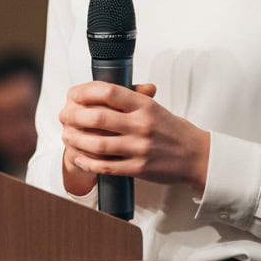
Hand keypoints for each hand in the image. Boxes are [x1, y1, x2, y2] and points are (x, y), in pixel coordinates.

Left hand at [59, 81, 209, 197]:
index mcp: (145, 105)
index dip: (85, 92)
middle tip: (64, 116)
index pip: (109, 92)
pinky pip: (105, 166)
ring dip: (75, 140)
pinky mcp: (138, 168)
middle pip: (97, 118)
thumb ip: (131, 99)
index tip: (73, 94)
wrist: (196, 155)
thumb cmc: (172, 130)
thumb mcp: (155, 107)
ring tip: (66, 136)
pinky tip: (77, 157)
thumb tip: (99, 91)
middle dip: (73, 116)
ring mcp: (139, 148)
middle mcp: (141, 125)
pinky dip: (86, 162)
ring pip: (97, 144)